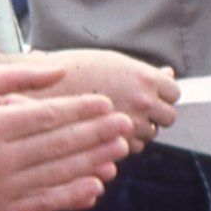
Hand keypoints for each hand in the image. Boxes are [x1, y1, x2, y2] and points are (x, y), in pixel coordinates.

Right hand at [0, 43, 129, 210]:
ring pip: (58, 171)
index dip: (78, 110)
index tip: (103, 103)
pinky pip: (44, 203)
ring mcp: (4, 188)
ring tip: (119, 149)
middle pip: (59, 142)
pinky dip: (71, 196)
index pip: (44, 116)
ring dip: (93, 160)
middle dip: (96, 132)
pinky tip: (94, 188)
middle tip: (124, 122)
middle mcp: (1, 159)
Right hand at [34, 47, 177, 145]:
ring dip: (136, 131)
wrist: (37, 90)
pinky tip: (104, 134)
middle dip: (154, 115)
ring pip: (148, 136)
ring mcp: (131, 125)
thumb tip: (171, 72)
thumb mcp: (112, 61)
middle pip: (168, 117)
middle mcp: (143, 101)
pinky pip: (130, 148)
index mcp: (144, 77)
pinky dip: (120, 145)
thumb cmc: (71, 71)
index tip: (149, 94)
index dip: (162, 94)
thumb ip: (145, 72)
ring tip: (112, 121)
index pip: (174, 92)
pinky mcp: (115, 143)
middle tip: (133, 110)